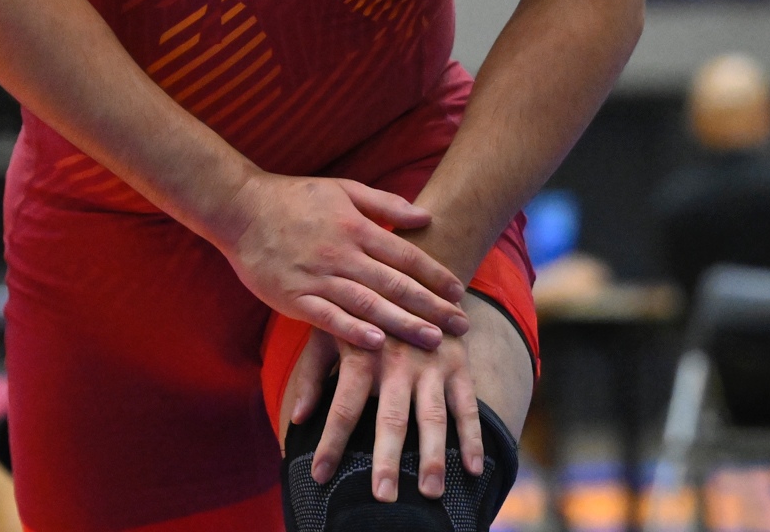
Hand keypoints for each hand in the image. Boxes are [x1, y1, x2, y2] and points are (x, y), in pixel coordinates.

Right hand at [211, 173, 464, 351]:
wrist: (240, 209)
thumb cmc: (294, 198)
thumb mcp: (342, 189)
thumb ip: (384, 204)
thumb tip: (425, 217)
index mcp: (355, 226)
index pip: (405, 255)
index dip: (435, 274)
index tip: (459, 292)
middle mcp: (341, 253)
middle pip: (395, 284)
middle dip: (432, 306)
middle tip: (462, 325)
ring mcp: (317, 277)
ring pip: (368, 304)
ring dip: (403, 323)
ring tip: (433, 340)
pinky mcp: (294, 297)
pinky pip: (328, 317)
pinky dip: (352, 330)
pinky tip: (376, 343)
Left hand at [281, 326, 487, 500]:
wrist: (412, 274)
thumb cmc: (360, 313)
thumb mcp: (328, 332)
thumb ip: (312, 375)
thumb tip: (296, 418)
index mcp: (361, 354)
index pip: (342, 406)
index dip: (330, 443)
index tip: (319, 476)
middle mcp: (396, 361)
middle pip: (390, 417)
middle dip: (387, 458)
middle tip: (382, 495)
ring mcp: (431, 364)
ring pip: (432, 416)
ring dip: (433, 456)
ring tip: (430, 492)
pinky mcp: (458, 365)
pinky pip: (468, 406)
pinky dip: (472, 438)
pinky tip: (473, 469)